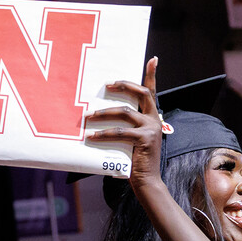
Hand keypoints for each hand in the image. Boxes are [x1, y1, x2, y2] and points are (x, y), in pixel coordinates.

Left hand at [85, 57, 161, 195]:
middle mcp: (154, 120)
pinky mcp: (145, 139)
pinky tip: (90, 136)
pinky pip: (120, 132)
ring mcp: (151, 129)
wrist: (146, 181)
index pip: (152, 92)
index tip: (153, 59)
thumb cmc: (135, 161)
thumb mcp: (133, 139)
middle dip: (124, 85)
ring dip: (103, 113)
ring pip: (125, 112)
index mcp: (152, 118)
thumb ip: (127, 126)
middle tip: (107, 85)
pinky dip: (103, 134)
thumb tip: (103, 114)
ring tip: (87, 116)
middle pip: (141, 93)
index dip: (152, 74)